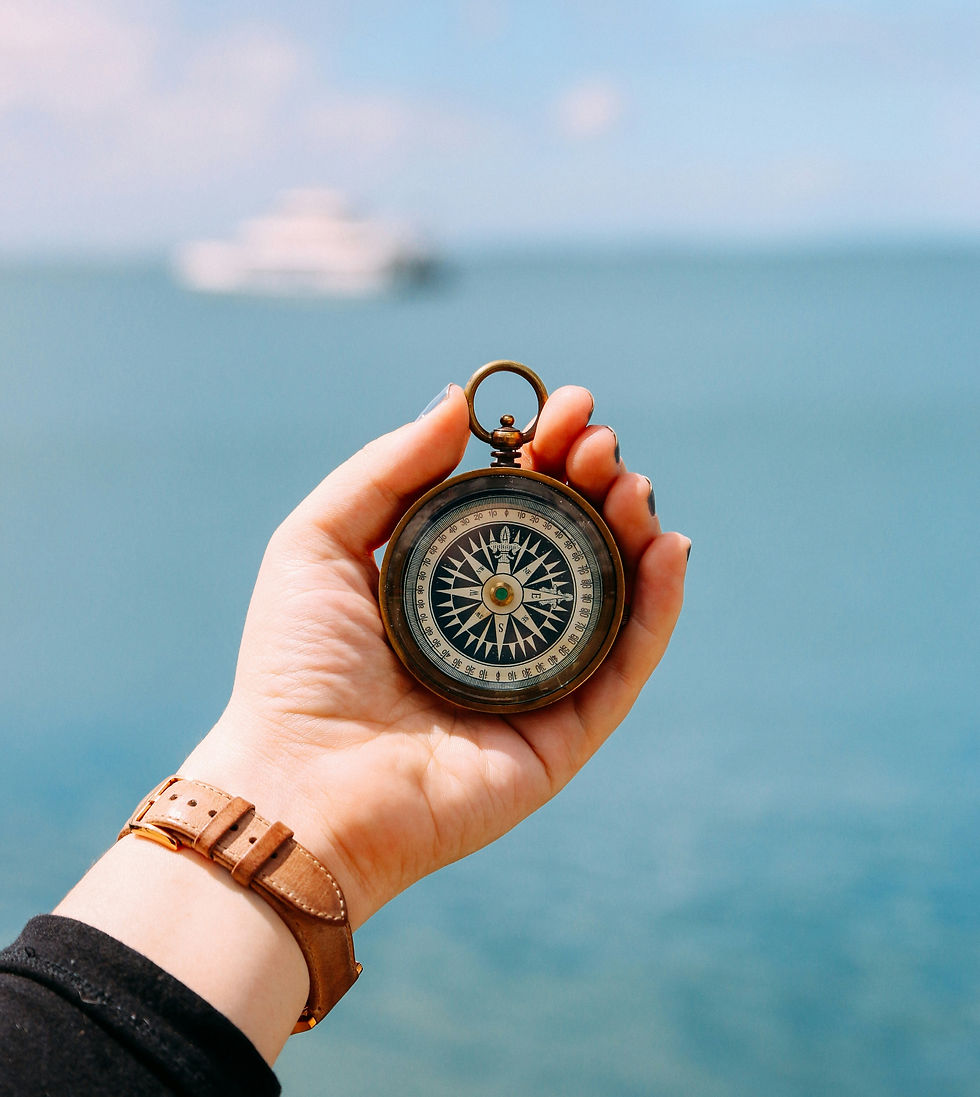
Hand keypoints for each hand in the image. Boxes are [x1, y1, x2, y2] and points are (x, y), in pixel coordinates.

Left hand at [183, 383, 689, 929]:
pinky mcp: (565, 735)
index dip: (546, 452)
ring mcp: (535, 680)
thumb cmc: (295, 666)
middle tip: (598, 445)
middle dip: (593, 482)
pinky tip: (666, 550)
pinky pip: (626, 667)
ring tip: (632, 484)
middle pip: (570, 543)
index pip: (514, 505)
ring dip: (634, 532)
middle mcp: (495, 627)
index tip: (566, 408)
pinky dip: (658, 610)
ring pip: (610, 598)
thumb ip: (389, 468)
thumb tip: (459, 402)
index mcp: (442, 583)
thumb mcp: (319, 541)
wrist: (300, 786)